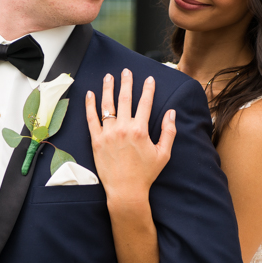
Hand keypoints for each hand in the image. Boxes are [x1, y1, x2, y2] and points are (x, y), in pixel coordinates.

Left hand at [85, 69, 175, 204]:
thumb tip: (172, 113)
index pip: (145, 103)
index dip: (148, 89)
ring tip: (108, 77)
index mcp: (140, 130)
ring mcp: (108, 134)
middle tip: (126, 71)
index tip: (149, 79)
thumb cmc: (146, 174)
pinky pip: (91, 119)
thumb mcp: (163, 154)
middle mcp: (123, 128)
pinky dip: (90, 105)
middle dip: (126, 83)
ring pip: (107, 105)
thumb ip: (168, 132)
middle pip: (125, 99)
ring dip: (108, 89)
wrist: (126, 191)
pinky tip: (90, 94)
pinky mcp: (96, 141)